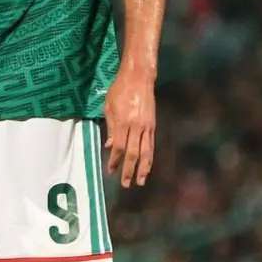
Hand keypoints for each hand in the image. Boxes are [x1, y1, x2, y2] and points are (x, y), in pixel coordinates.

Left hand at [104, 66, 155, 187]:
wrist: (139, 78)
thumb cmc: (119, 90)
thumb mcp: (108, 106)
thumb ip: (110, 127)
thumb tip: (108, 146)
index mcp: (123, 121)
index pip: (118, 147)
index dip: (114, 160)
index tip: (110, 171)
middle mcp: (136, 126)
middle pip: (133, 153)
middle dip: (129, 169)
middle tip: (125, 184)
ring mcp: (147, 126)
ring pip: (146, 152)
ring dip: (143, 168)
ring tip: (140, 181)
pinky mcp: (153, 125)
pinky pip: (151, 145)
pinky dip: (150, 157)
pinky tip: (147, 166)